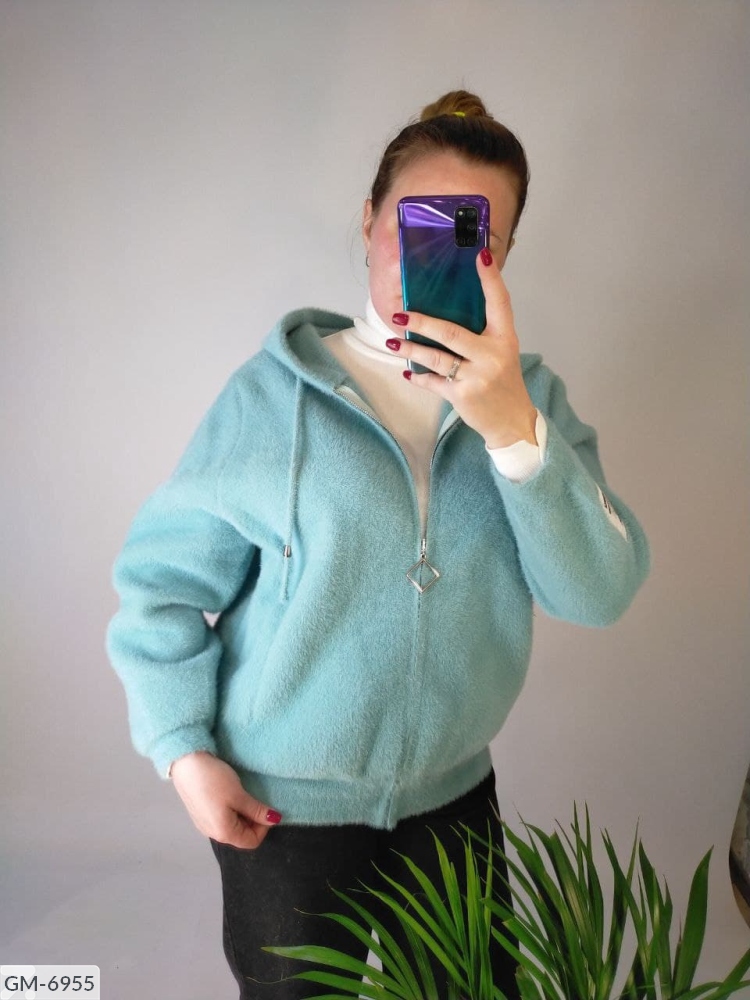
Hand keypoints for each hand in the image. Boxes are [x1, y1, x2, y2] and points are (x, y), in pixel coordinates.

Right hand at [171, 751, 281, 849]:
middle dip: (253, 820)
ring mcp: (204, 824)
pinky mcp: (200, 813)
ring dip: (242, 815)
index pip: (252, 842)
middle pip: (241, 835)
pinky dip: (231, 811)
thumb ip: (257, 810)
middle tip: (254, 799)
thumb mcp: (239, 795)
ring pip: (231, 826)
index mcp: (224, 833)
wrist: (185, 763)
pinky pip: (221, 819)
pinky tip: (229, 794)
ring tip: (242, 795)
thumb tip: (275, 820)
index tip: (265, 808)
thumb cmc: (214, 781)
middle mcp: (212, 833)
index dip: (263, 827)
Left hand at [389, 249, 537, 448]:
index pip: (499, 302)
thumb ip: (482, 333)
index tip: (481, 255)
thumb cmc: (502, 381)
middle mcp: (492, 354)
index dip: (491, 278)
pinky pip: (433, 381)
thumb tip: (447, 308)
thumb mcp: (501, 352)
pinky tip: (408, 372)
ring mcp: (476, 376)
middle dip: (422, 322)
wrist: (511, 421)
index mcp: (505, 338)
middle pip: (451, 332)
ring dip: (410, 349)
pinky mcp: (462, 395)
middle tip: (399, 313)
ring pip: (436, 358)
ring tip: (393, 341)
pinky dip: (418, 377)